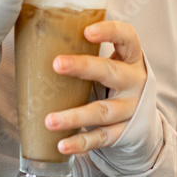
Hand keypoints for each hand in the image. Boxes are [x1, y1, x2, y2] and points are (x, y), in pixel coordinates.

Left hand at [44, 21, 149, 155]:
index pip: (127, 37)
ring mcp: (131, 109)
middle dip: (83, 68)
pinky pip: (100, 138)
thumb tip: (36, 36)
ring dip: (74, 116)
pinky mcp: (123, 132)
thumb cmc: (113, 81)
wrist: (141, 119)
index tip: (87, 31)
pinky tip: (62, 144)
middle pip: (111, 72)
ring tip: (49, 120)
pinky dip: (80, 142)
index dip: (110, 32)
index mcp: (130, 58)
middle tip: (56, 64)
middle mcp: (134, 82)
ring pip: (102, 111)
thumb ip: (85, 52)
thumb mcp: (110, 62)